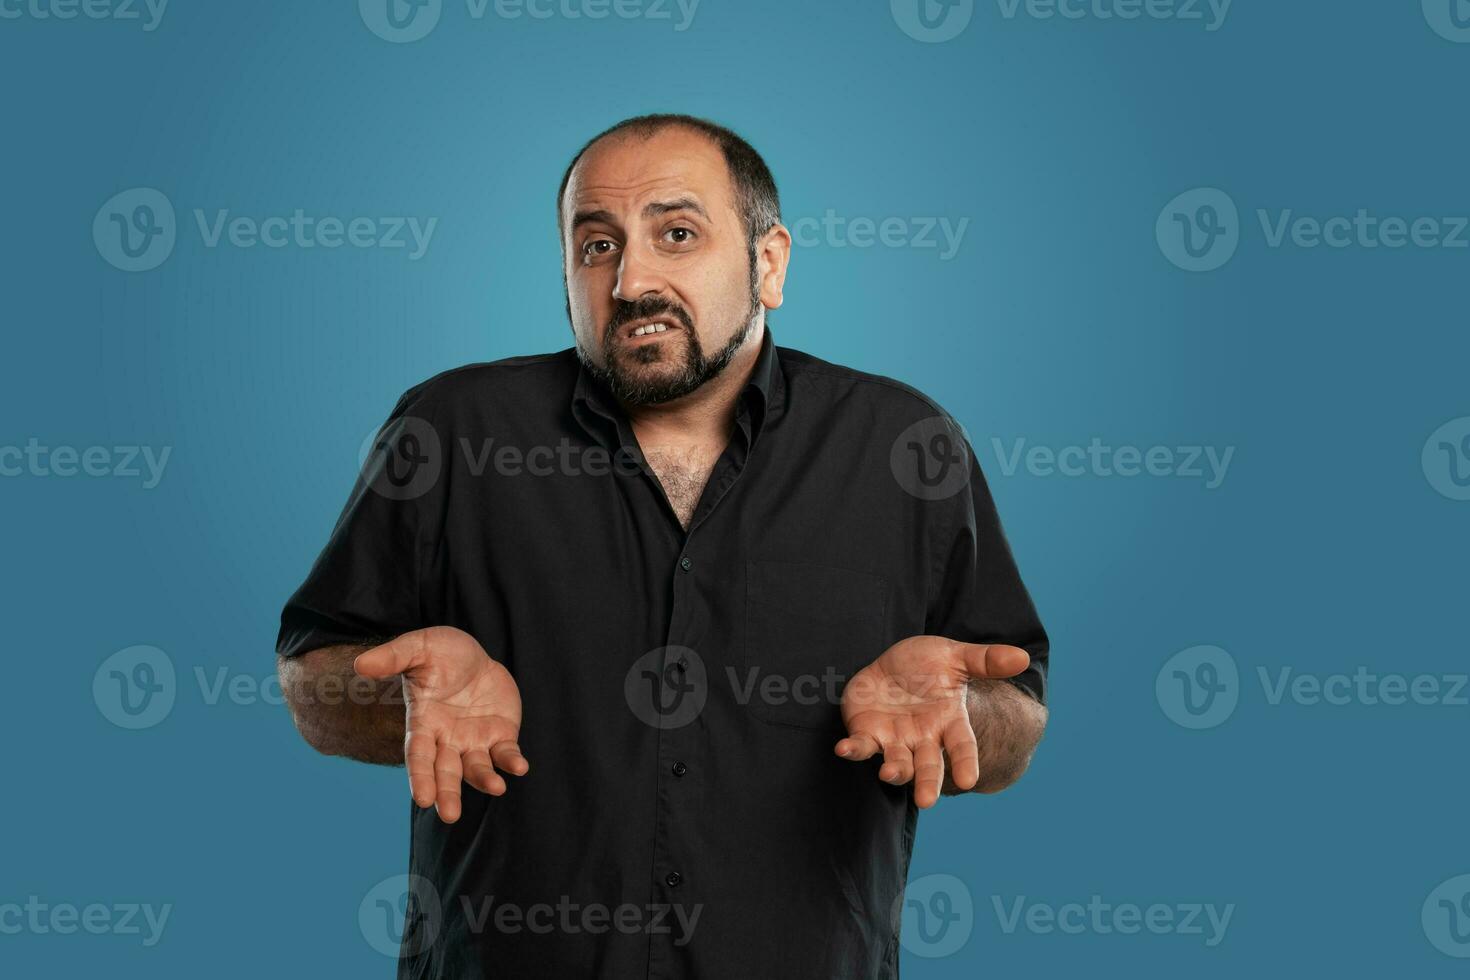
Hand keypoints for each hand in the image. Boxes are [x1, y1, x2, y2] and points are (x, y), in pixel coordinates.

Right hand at [354, 626, 527, 822]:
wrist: (474, 655)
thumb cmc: (440, 653)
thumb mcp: (418, 647)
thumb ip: (392, 657)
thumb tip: (359, 664)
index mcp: (423, 723)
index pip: (417, 755)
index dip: (420, 777)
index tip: (423, 799)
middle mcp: (446, 740)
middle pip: (445, 772)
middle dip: (447, 794)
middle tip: (449, 815)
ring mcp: (474, 740)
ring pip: (477, 769)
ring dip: (485, 780)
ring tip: (496, 788)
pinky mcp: (500, 736)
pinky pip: (506, 754)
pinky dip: (511, 762)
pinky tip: (520, 767)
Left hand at [835, 636, 1028, 807]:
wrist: (892, 664)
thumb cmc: (928, 665)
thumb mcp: (955, 656)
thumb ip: (985, 660)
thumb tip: (1023, 656)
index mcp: (948, 722)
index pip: (961, 746)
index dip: (965, 762)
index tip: (968, 780)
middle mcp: (923, 738)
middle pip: (928, 765)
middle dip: (927, 783)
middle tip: (926, 801)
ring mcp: (895, 739)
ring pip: (896, 763)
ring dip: (894, 771)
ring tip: (890, 774)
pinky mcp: (867, 734)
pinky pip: (861, 746)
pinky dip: (853, 750)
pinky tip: (843, 749)